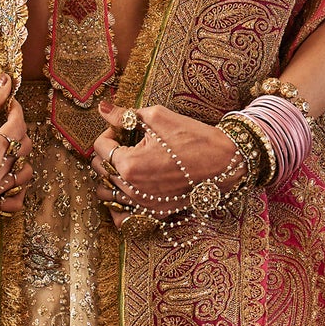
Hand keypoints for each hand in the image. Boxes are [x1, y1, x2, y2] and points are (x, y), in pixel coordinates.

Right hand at [0, 75, 33, 213]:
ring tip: (6, 147)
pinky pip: (13, 203)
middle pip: (24, 150)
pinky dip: (17, 188)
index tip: (9, 103)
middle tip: (5, 122)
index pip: (17, 128)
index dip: (15, 111)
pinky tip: (9, 174)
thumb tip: (7, 82)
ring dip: (20, 158)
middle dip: (18, 131)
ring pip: (23, 175)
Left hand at [90, 101, 239, 227]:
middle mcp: (132, 189)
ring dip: (110, 177)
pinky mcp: (154, 213)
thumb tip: (104, 109)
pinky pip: (122, 216)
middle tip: (124, 142)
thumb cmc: (193, 138)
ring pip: (107, 193)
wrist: (224, 162)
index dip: (109, 133)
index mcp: (130, 165)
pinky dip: (118, 204)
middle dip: (108, 152)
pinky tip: (127, 189)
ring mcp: (143, 204)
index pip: (100, 148)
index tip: (122, 128)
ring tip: (125, 164)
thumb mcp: (158, 118)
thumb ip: (126, 115)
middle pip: (100, 170)